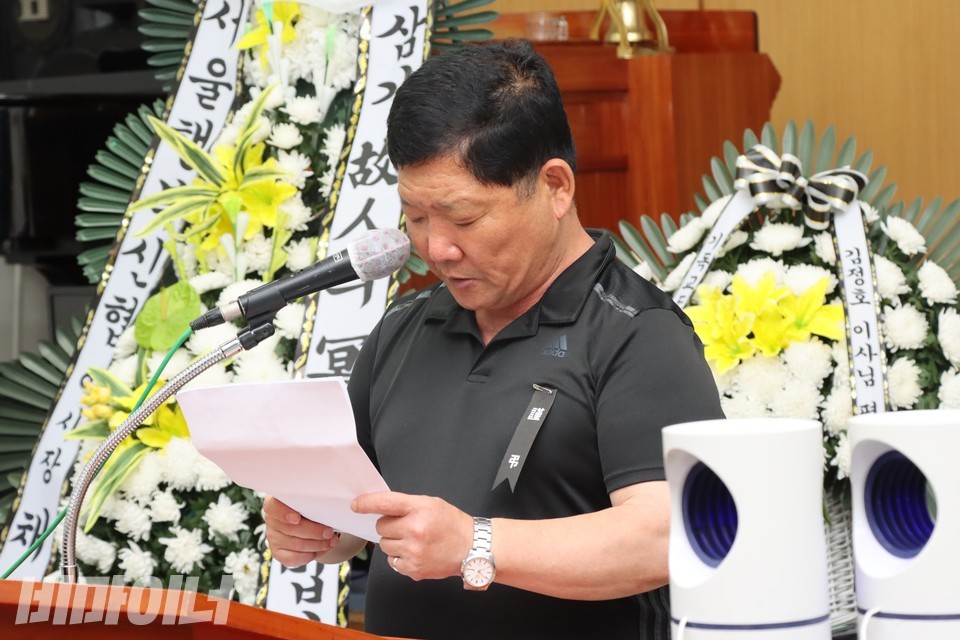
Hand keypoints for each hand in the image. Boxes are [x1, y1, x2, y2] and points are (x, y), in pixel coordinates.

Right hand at [263, 496, 340, 567]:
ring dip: (317, 544)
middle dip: (314, 532)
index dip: (283, 513)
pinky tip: (321, 549)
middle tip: (330, 532)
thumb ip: (312, 501)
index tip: (297, 518)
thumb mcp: (311, 499)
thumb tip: (327, 507)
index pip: (272, 506)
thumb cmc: (310, 507)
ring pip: (295, 545)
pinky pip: (293, 559)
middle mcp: (271, 519)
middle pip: (290, 529)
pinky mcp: (277, 552)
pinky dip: (311, 555)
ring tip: (331, 541)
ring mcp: (273, 537)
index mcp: (276, 501)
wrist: (309, 521)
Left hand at [352, 492, 473, 580]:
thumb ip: (406, 505)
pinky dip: (400, 557)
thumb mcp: (431, 503)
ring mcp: (413, 551)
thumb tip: (379, 507)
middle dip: (389, 526)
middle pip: (381, 527)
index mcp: (419, 509)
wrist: (471, 548)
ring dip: (394, 542)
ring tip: (413, 540)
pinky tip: (415, 552)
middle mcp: (415, 530)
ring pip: (384, 545)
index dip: (367, 503)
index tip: (356, 505)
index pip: (385, 503)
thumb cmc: (452, 524)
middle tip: (406, 526)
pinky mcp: (413, 568)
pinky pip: (392, 561)